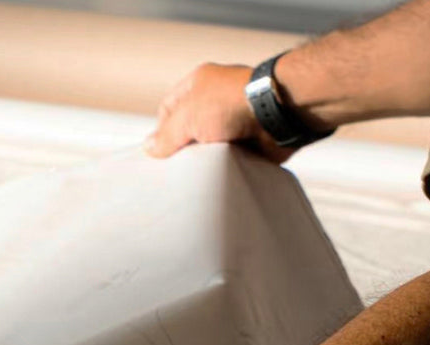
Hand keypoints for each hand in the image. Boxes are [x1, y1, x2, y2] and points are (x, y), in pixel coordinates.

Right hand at [145, 63, 293, 162]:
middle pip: (188, 130)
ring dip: (205, 159)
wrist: (280, 113)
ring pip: (209, 146)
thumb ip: (165, 136)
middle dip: (183, 149)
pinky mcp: (251, 140)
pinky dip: (224, 167)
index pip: (168, 109)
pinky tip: (218, 175)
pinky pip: (230, 158)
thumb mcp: (186, 118)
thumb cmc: (234, 104)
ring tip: (198, 172)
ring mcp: (236, 119)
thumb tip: (149, 148)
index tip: (158, 152)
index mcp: (198, 85)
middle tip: (176, 166)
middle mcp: (217, 100)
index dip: (160, 131)